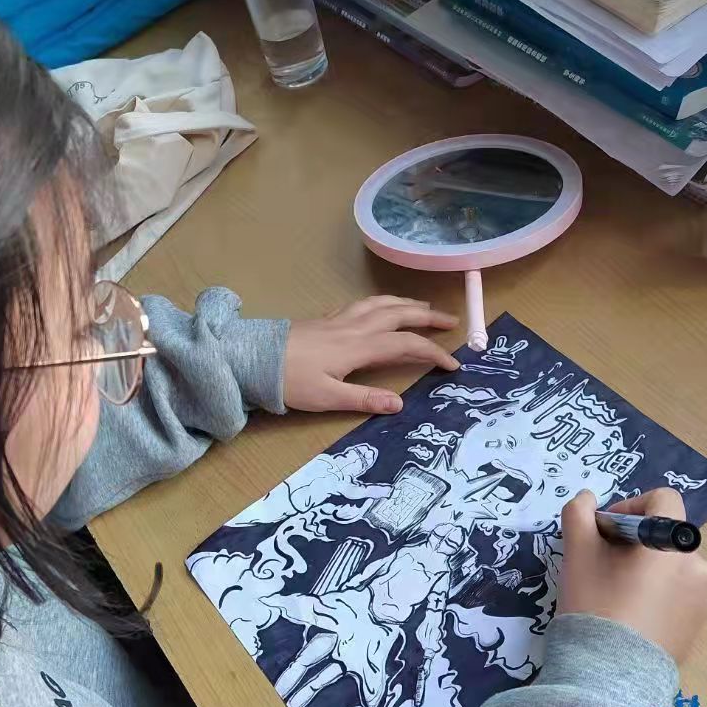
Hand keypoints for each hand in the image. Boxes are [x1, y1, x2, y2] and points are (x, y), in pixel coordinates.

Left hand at [285, 296, 458, 414]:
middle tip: (451, 321)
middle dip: (427, 317)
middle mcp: (353, 327)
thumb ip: (364, 400)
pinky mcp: (325, 319)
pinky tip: (380, 308)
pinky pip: (362, 304)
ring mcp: (338, 319)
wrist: (252, 358)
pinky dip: (381, 302)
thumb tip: (400, 404)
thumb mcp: (327, 398)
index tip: (454, 364)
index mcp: (358, 347)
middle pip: (398, 314)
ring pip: (380, 303)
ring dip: (405, 303)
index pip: (406, 346)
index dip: (433, 353)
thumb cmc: (289, 381)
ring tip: (423, 308)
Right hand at [558, 488, 706, 662]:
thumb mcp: (578, 555)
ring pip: (672, 569)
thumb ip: (578, 515)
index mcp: (675, 543)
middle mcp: (699, 567)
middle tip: (602, 564)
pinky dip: (657, 597)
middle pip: (665, 537)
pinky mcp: (698, 629)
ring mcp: (704, 601)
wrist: (610, 678)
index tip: (604, 530)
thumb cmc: (596, 606)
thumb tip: (585, 499)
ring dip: (647, 570)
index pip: (662, 500)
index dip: (630, 505)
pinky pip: (678, 598)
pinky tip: (629, 618)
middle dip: (634, 543)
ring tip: (615, 594)